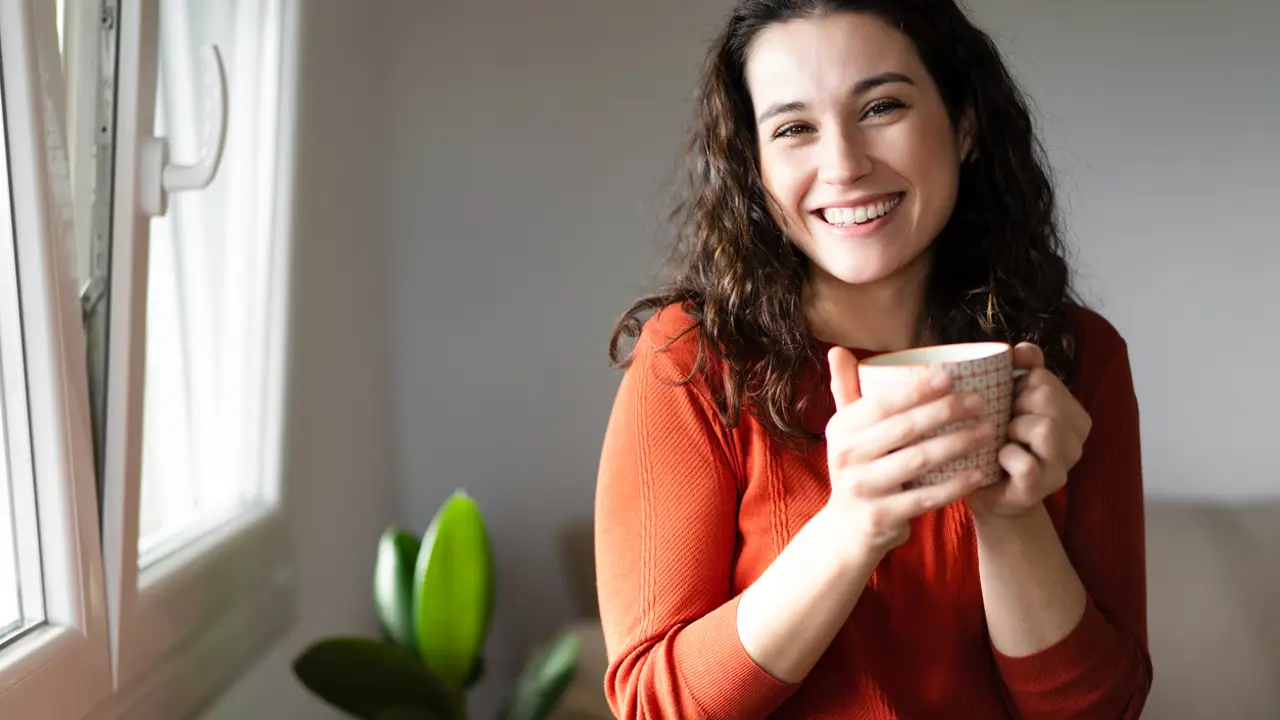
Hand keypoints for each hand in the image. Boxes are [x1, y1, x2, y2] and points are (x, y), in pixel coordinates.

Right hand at [823, 347, 995, 557]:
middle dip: (946, 411)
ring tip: (989, 430)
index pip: (882, 403)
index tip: (951, 376)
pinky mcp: (881, 516)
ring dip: (958, 443)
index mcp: (841, 429)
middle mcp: (846, 456)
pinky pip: (926, 497)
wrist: (847, 529)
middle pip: (904, 428)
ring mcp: (862, 488)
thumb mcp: (846, 432)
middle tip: (980, 400)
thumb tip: (837, 349)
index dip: (917, 388)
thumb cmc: (858, 468)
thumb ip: (845, 390)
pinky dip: (955, 484)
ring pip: (919, 461)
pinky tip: (980, 471)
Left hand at [966, 343, 1091, 519]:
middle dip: (1014, 405)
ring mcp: (1063, 466)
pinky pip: (1025, 462)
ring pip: (1045, 427)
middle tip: (1004, 423)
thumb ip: (1023, 373)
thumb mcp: (1009, 404)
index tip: (1008, 403)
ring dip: (1013, 429)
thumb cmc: (997, 442)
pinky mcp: (1042, 488)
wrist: (987, 491)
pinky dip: (1005, 457)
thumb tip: (1023, 349)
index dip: (1016, 386)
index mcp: (1072, 414)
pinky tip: (999, 460)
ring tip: (1004, 440)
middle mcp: (1076, 440)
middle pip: (1046, 396)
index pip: (1044, 377)